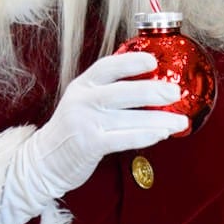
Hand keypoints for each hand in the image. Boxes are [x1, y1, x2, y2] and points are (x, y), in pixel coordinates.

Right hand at [0, 52, 187, 223]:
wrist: (44, 160)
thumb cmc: (72, 130)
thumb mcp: (83, 102)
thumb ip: (108, 91)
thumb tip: (150, 86)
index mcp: (82, 85)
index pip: (107, 67)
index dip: (131, 62)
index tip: (153, 62)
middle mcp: (82, 100)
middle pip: (122, 91)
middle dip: (152, 91)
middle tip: (175, 92)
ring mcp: (85, 122)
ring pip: (129, 118)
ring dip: (158, 119)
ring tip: (179, 121)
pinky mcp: (90, 144)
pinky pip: (124, 138)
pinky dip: (145, 135)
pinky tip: (161, 134)